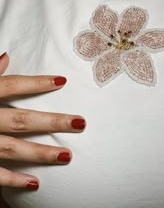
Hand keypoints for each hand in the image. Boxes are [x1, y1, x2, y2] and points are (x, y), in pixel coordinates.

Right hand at [0, 52, 85, 189]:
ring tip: (68, 156)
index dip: (38, 83)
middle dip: (53, 122)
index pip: (12, 86)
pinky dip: (12, 181)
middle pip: (23, 119)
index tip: (63, 81)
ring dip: (41, 153)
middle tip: (80, 123)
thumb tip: (6, 56)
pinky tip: (35, 183)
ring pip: (14, 148)